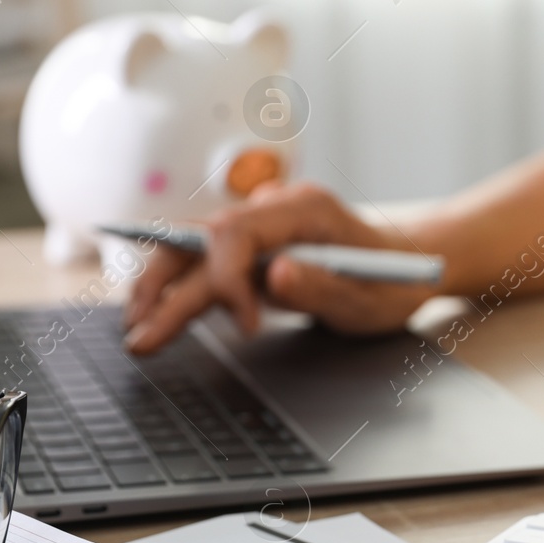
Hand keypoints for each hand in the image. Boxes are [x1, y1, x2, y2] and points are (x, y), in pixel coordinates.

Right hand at [123, 182, 437, 351]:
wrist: (406, 266)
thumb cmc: (391, 281)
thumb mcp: (370, 296)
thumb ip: (323, 285)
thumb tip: (275, 275)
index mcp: (303, 209)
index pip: (238, 231)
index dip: (228, 279)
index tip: (248, 327)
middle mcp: (273, 209)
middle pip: (202, 238)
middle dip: (168, 286)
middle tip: (143, 334)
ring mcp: (261, 226)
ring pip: (194, 249)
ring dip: (161, 287)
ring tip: (137, 330)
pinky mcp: (254, 248)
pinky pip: (206, 262)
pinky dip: (179, 288)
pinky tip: (155, 313)